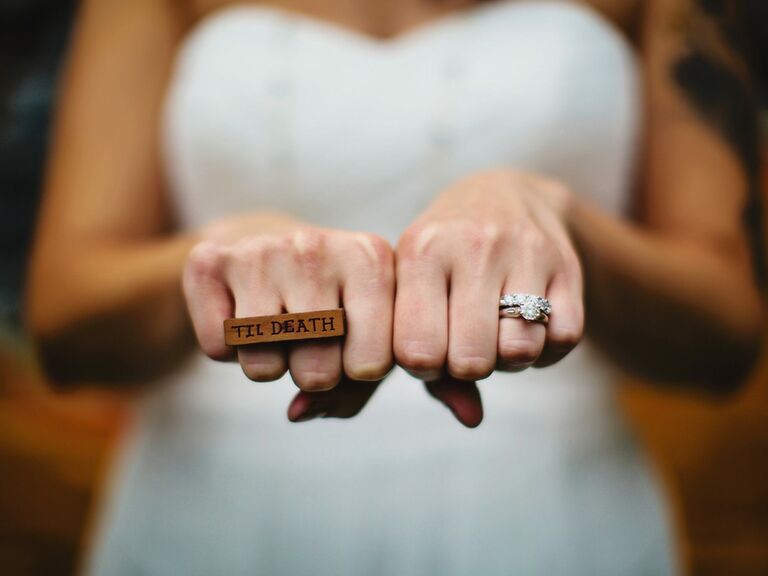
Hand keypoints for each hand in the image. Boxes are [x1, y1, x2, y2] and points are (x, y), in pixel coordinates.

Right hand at [182, 212, 394, 420]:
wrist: (271, 248)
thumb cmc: (334, 305)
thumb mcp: (365, 340)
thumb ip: (352, 392)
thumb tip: (297, 410)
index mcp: (373, 260)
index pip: (378, 363)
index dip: (363, 373)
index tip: (358, 347)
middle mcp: (318, 247)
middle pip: (319, 372)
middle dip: (316, 375)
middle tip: (312, 339)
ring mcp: (262, 250)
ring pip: (263, 366)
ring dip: (270, 364)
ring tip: (279, 326)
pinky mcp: (209, 261)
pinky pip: (217, 348)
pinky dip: (228, 351)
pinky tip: (243, 313)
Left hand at [394, 168, 584, 425]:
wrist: (501, 195)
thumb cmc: (442, 262)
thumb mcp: (415, 293)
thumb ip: (424, 365)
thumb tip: (471, 419)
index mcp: (420, 251)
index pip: (417, 352)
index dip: (424, 367)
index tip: (429, 349)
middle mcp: (473, 244)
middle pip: (472, 360)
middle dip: (467, 366)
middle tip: (464, 344)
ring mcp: (525, 250)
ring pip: (520, 351)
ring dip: (509, 359)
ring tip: (496, 333)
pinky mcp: (568, 264)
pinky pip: (563, 340)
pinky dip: (546, 350)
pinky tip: (528, 327)